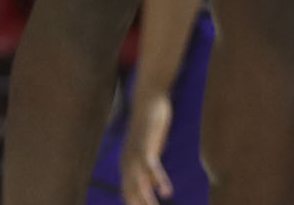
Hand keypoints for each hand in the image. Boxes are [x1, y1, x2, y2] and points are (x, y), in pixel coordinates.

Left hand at [120, 90, 177, 204]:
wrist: (148, 99)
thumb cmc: (150, 126)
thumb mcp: (149, 151)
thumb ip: (148, 169)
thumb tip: (153, 187)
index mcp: (125, 165)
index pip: (127, 194)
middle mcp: (126, 163)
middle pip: (131, 194)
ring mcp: (135, 155)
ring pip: (140, 184)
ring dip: (148, 201)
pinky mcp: (146, 146)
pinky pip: (152, 168)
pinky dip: (160, 180)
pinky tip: (167, 192)